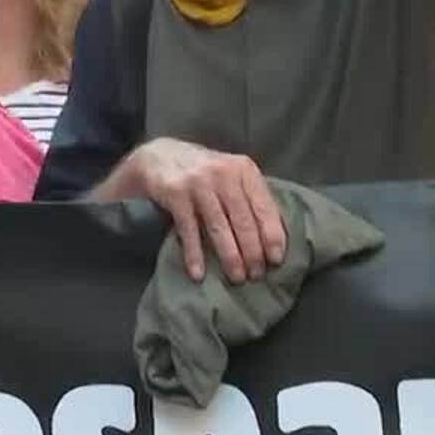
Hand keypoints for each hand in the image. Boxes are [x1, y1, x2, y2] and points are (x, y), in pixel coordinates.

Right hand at [128, 139, 284, 283]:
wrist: (159, 156)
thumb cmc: (202, 173)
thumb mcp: (230, 175)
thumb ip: (249, 197)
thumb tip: (272, 239)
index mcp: (244, 169)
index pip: (265, 207)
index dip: (272, 236)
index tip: (276, 260)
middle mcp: (224, 173)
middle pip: (244, 220)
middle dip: (252, 252)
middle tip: (256, 275)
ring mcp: (199, 183)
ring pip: (220, 228)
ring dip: (230, 257)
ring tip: (237, 278)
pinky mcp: (176, 193)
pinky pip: (189, 230)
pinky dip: (194, 255)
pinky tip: (198, 273)